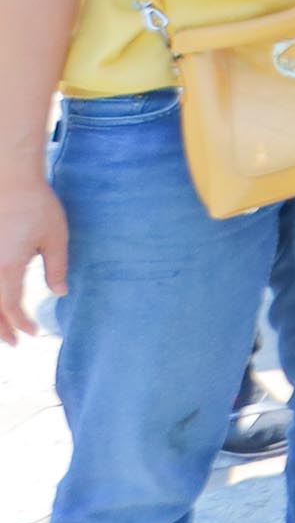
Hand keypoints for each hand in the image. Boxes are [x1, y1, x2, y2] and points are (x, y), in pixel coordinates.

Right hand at [0, 176, 62, 345]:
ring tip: (2, 330)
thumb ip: (57, 267)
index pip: (11, 305)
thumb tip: (60, 293)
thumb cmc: (36, 205)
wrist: (10, 179)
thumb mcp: (56, 237)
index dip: (20, 323)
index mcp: (7, 267)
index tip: (32, 334)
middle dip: (0, 328)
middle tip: (12, 344)